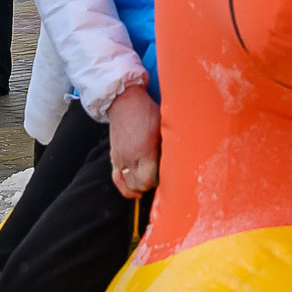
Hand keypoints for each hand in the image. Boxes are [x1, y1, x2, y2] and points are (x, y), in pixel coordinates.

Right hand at [107, 83, 159, 198]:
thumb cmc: (147, 111)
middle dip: (150, 185)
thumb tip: (178, 159)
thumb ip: (168, 144)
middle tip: (159, 179)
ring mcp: (119, 158)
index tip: (167, 176)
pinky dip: (124, 186)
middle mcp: (129, 157)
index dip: (158, 182)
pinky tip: (133, 189)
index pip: (148, 179)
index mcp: (143, 150)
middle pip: (138, 185)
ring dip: (138, 188)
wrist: (124, 101)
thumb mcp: (164, 125)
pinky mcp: (114, 156)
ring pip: (127, 184)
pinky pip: (116, 178)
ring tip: (147, 186)